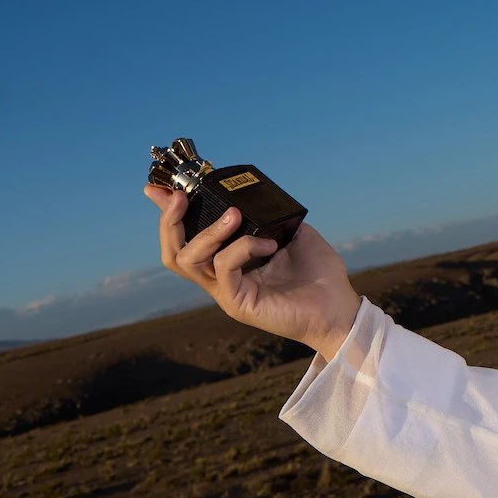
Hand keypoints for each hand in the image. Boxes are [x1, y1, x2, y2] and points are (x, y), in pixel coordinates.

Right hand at [144, 184, 360, 359]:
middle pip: (173, 252)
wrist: (339, 309)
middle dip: (169, 221)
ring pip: (189, 260)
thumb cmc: (319, 276)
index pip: (188, 238)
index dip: (169, 215)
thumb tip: (255, 195)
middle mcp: (222, 278)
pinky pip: (223, 268)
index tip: (157, 189)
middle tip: (181, 197)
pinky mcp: (239, 303)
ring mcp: (227, 292)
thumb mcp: (293, 234)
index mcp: (230, 262)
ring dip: (208, 231)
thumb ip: (269, 217)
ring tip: (234, 215)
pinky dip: (241, 248)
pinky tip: (268, 245)